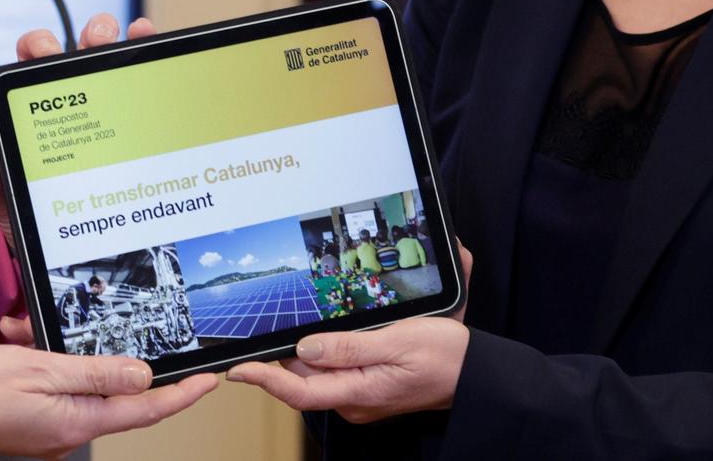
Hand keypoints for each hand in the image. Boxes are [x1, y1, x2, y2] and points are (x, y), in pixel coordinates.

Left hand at [0, 15, 151, 349]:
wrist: (133, 276)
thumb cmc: (88, 281)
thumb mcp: (59, 302)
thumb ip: (35, 322)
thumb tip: (14, 332)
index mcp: (34, 201)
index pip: (6, 177)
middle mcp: (57, 160)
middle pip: (41, 106)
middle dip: (37, 73)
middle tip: (42, 51)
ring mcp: (90, 135)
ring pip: (82, 83)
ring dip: (89, 50)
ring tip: (103, 31)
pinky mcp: (126, 121)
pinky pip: (126, 81)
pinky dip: (132, 53)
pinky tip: (140, 32)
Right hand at [0, 345, 216, 457]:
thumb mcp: (42, 368)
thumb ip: (97, 372)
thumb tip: (144, 376)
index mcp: (81, 421)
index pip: (147, 409)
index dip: (182, 395)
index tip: (209, 381)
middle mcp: (72, 432)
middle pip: (118, 398)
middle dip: (112, 360)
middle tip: (106, 333)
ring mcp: (54, 431)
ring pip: (83, 387)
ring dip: (68, 356)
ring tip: (26, 332)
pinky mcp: (37, 423)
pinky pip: (59, 390)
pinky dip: (47, 364)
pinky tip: (19, 341)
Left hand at [225, 318, 468, 421]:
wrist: (474, 372)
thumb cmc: (444, 356)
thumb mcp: (396, 342)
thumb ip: (348, 346)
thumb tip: (303, 349)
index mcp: (357, 392)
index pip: (297, 391)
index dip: (263, 379)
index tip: (237, 369)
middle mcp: (353, 400)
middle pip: (303, 375)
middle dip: (294, 347)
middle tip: (297, 311)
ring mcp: (359, 395)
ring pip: (319, 369)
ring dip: (317, 345)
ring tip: (342, 319)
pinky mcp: (367, 386)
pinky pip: (337, 368)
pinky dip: (333, 348)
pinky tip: (349, 330)